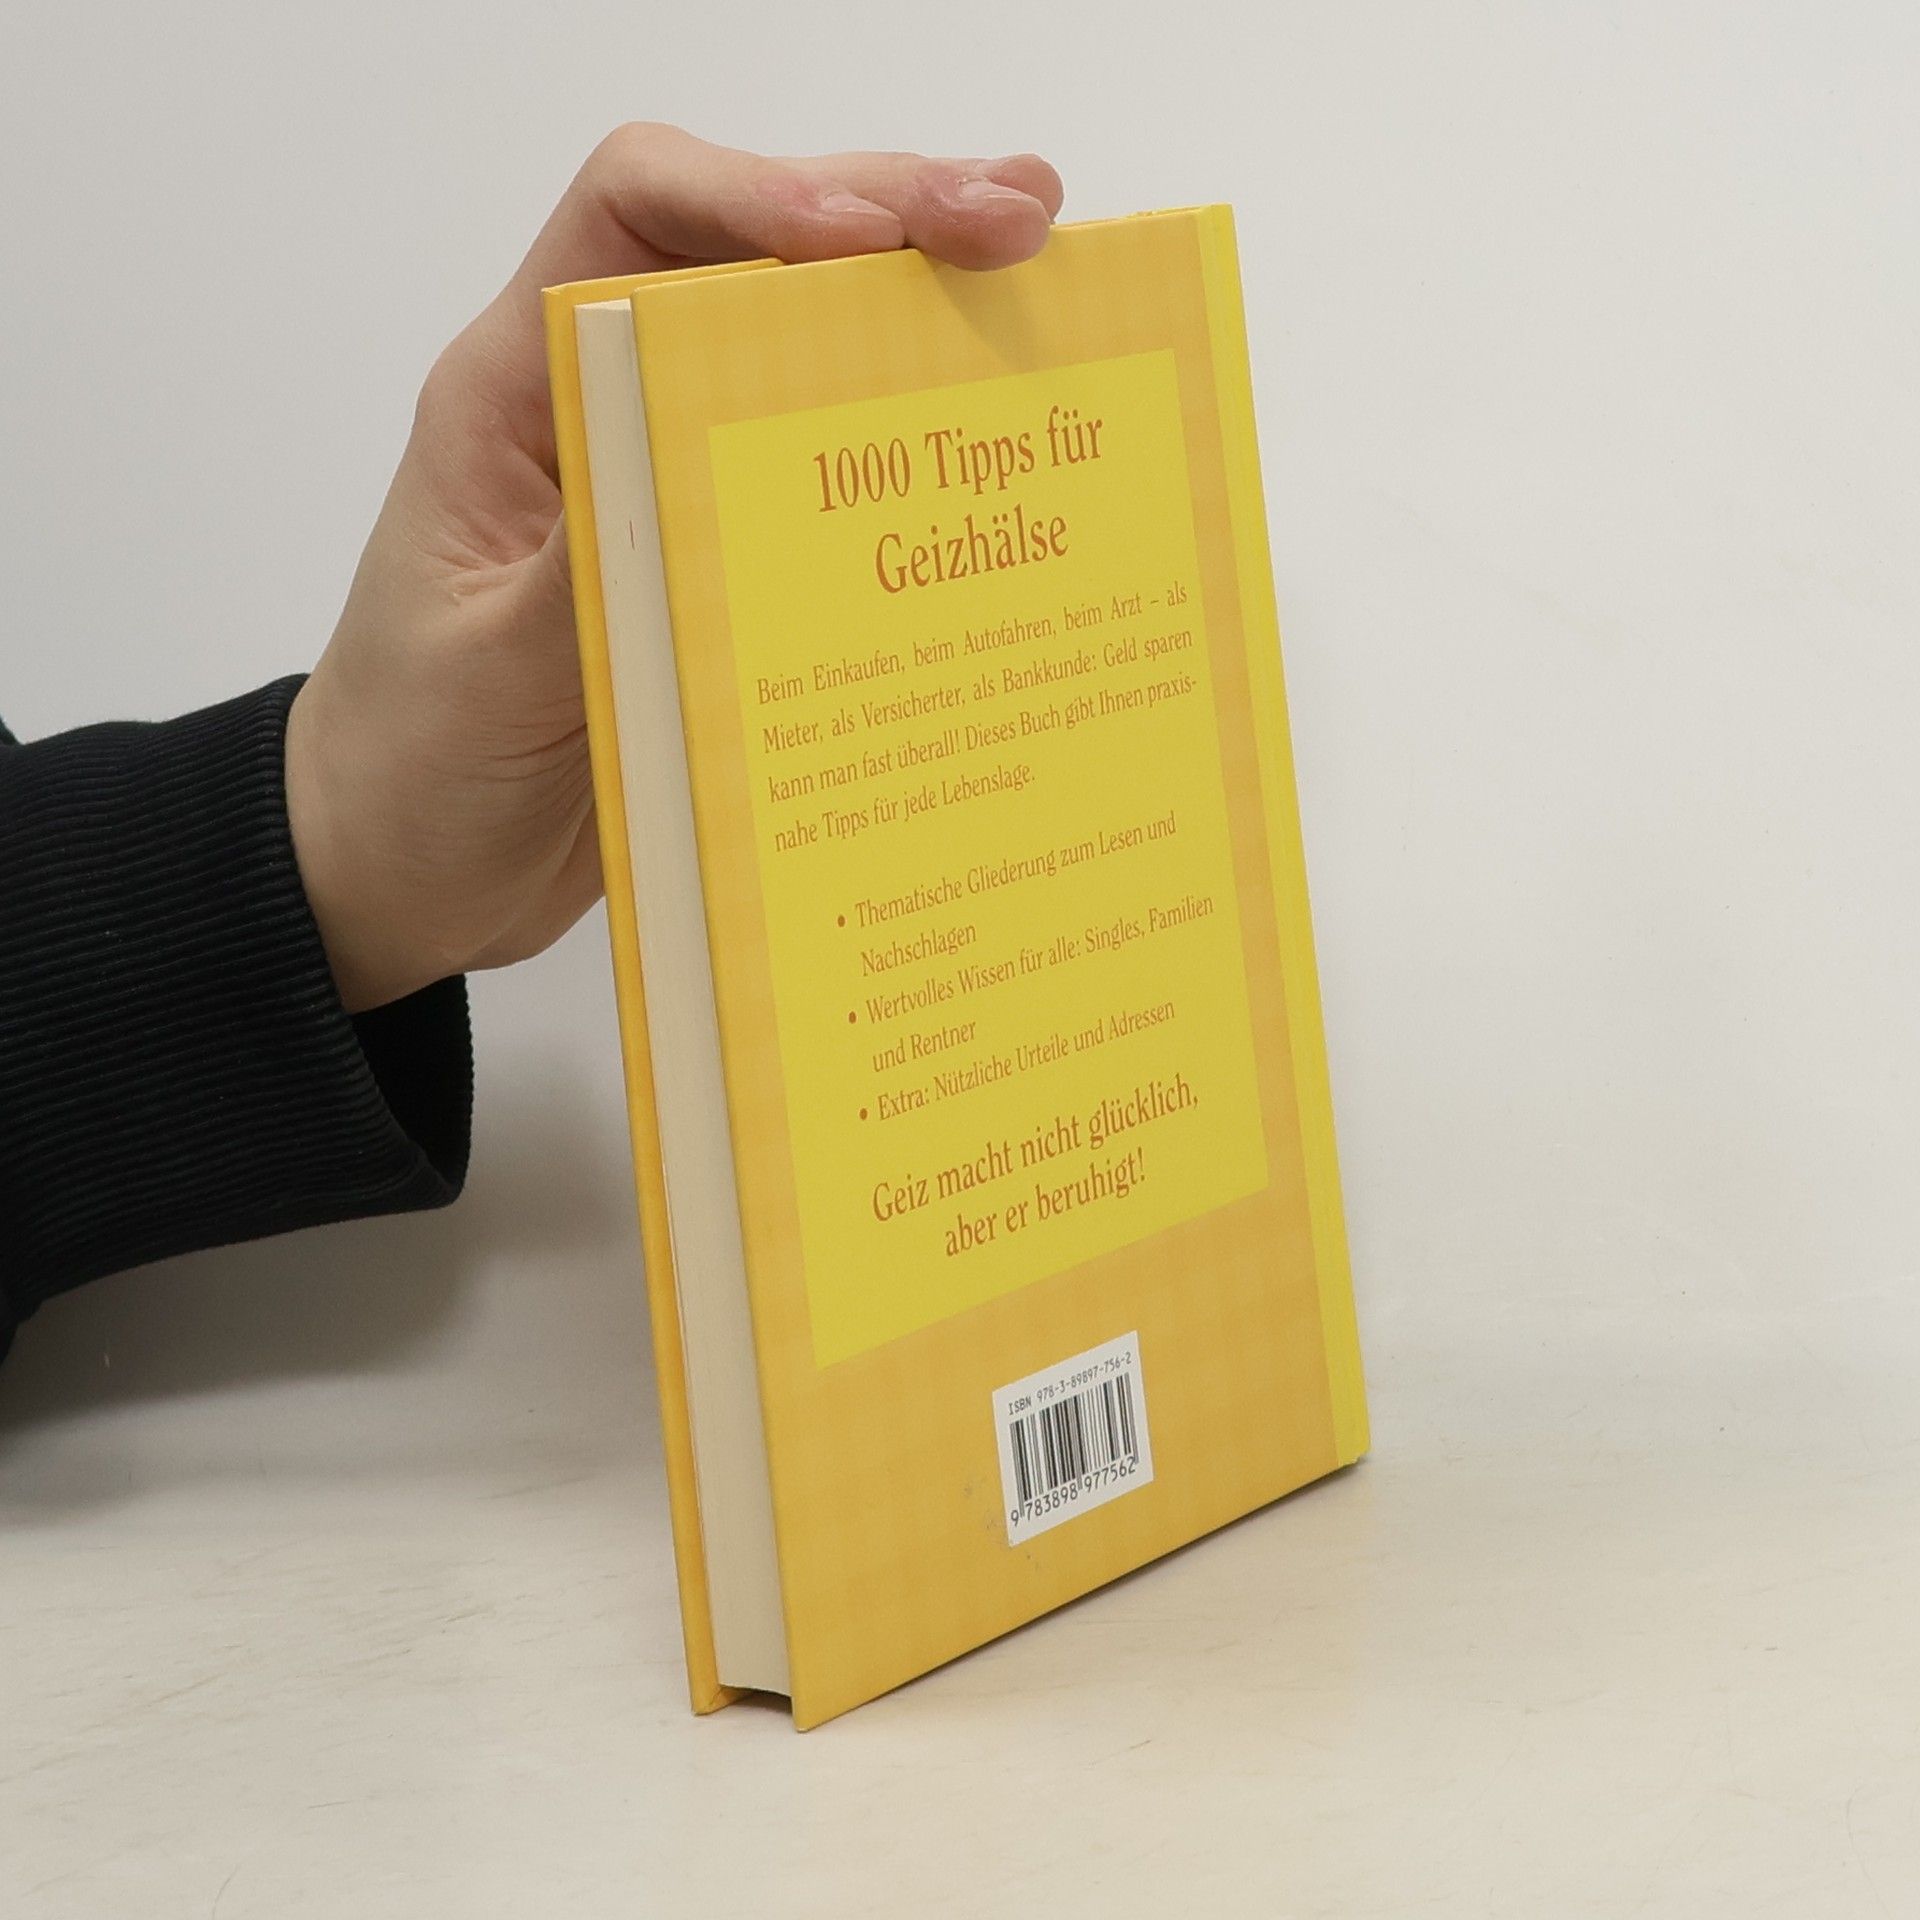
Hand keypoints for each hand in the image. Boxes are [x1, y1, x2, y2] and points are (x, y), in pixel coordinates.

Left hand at [286, 125, 1063, 1012]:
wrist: (402, 869)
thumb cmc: (408, 767)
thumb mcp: (490, 677)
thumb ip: (590, 575)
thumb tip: (697, 465)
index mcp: (516, 399)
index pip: (634, 213)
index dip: (760, 194)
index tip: (875, 235)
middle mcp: (599, 414)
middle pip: (750, 260)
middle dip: (891, 221)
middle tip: (1023, 225)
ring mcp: (663, 489)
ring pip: (800, 359)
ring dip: (918, 320)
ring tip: (1042, 298)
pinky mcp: (711, 571)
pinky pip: (820, 488)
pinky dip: (904, 459)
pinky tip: (987, 461)